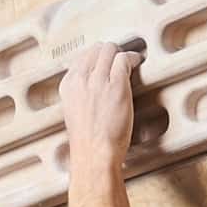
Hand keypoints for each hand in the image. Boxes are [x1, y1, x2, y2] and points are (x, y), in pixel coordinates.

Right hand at [61, 39, 143, 171]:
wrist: (94, 155)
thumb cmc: (88, 143)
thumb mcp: (75, 114)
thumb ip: (81, 95)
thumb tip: (94, 85)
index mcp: (68, 86)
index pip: (82, 58)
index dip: (96, 58)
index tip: (105, 61)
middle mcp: (81, 80)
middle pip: (96, 50)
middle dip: (109, 53)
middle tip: (119, 58)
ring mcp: (98, 81)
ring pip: (110, 50)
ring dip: (121, 53)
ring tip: (129, 59)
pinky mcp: (116, 84)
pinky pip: (124, 59)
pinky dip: (133, 57)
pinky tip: (137, 61)